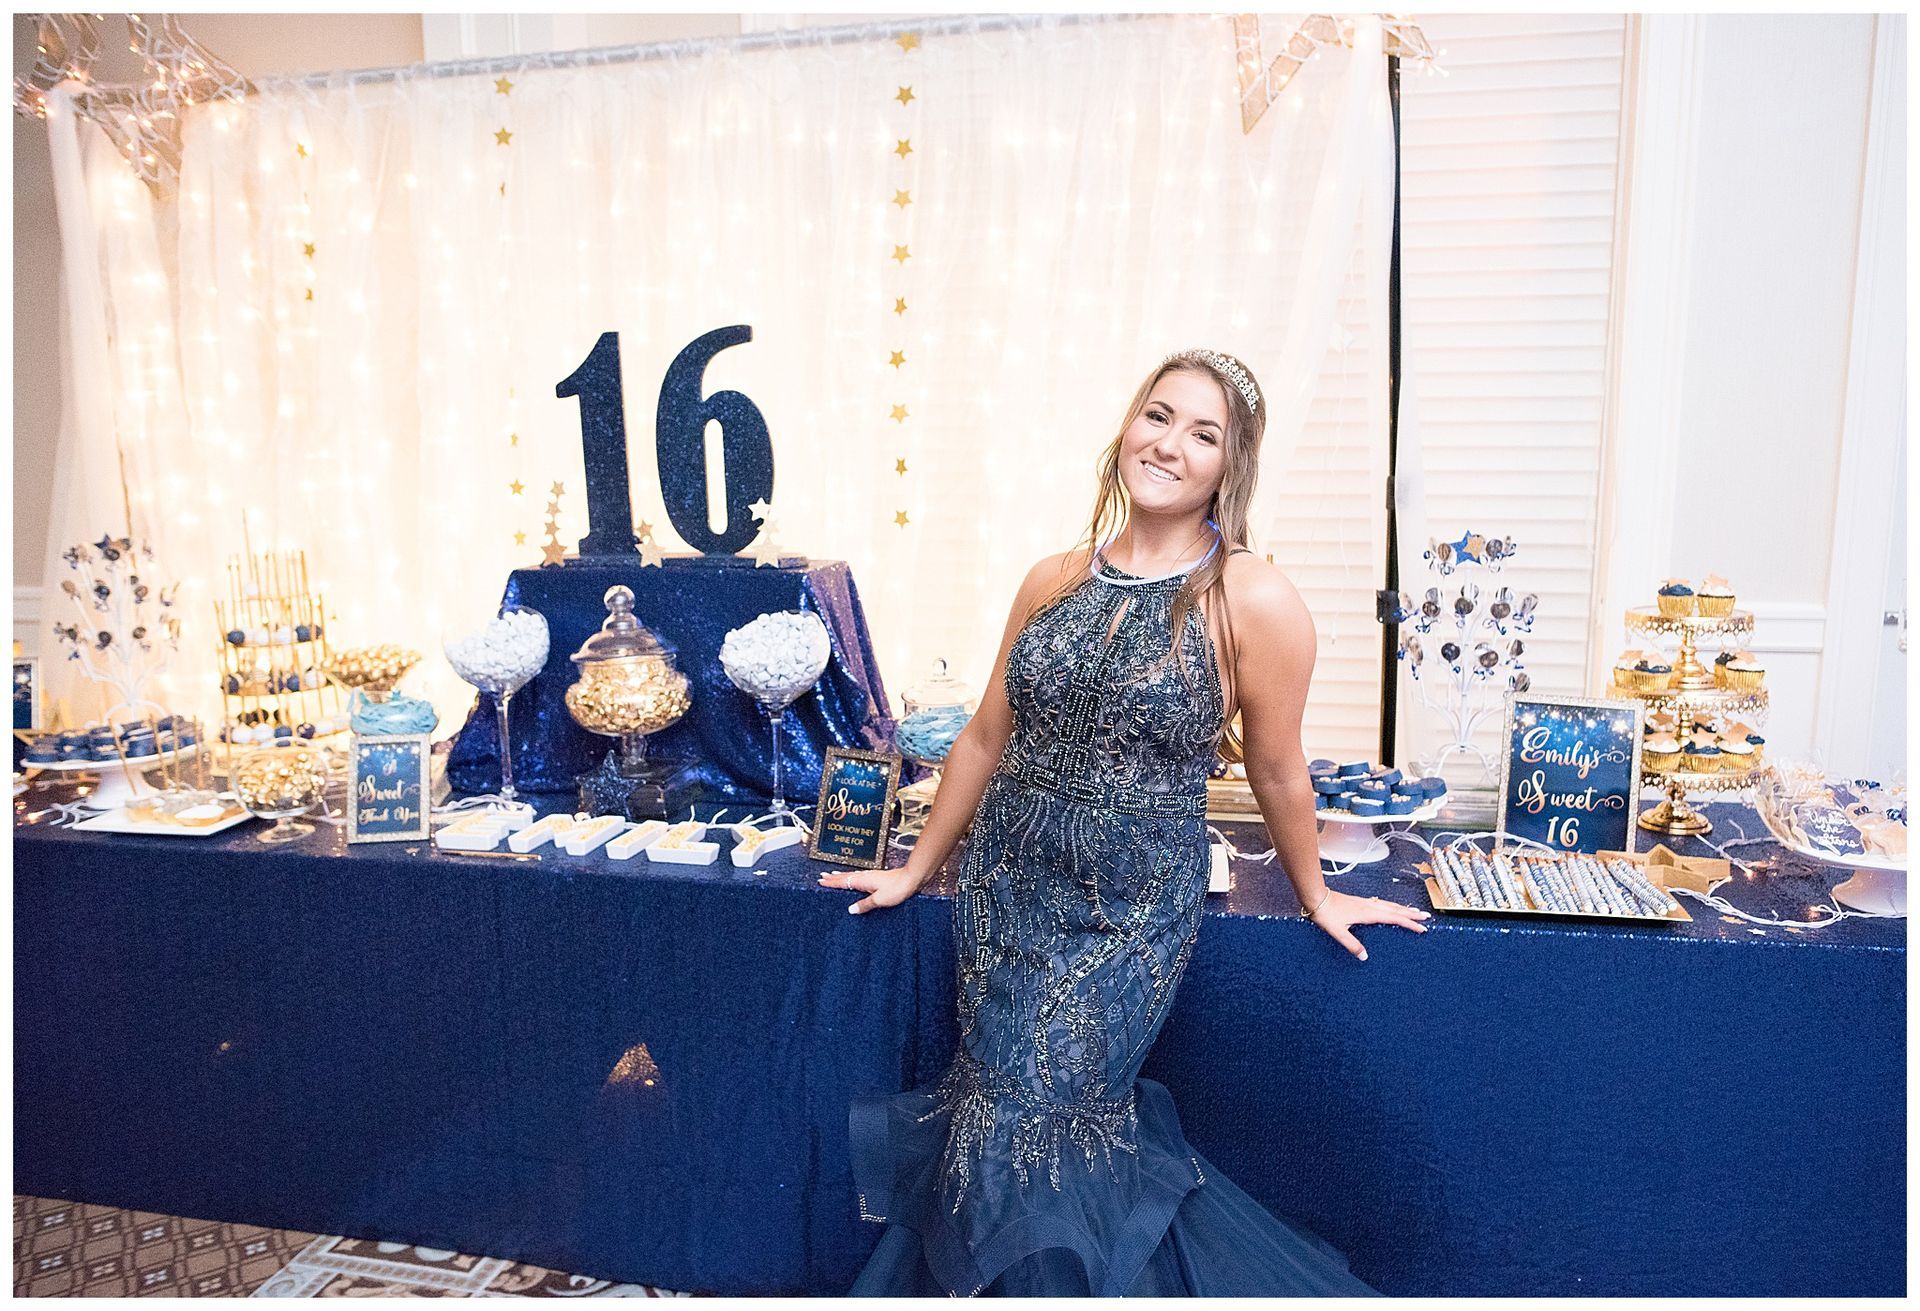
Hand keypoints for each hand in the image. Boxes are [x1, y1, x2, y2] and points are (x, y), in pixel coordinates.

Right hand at [818, 864, 926, 913]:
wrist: (912, 878)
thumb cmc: (898, 888)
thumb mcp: (879, 900)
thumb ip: (864, 904)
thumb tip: (850, 910)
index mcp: (863, 881)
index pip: (843, 881)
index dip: (831, 882)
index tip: (821, 881)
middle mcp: (866, 877)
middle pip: (846, 877)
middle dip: (834, 877)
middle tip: (823, 876)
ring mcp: (872, 877)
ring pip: (852, 876)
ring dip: (842, 876)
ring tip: (834, 876)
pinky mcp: (878, 879)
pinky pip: (860, 878)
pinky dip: (852, 878)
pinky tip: (856, 880)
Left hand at [1309, 888, 1429, 960]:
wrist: (1316, 897)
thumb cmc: (1326, 914)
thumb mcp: (1337, 932)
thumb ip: (1351, 944)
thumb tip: (1365, 957)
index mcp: (1368, 913)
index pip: (1394, 918)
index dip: (1409, 923)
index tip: (1422, 928)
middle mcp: (1370, 906)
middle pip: (1396, 910)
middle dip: (1411, 914)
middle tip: (1426, 917)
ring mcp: (1365, 903)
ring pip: (1390, 905)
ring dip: (1403, 909)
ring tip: (1414, 912)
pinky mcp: (1360, 902)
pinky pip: (1382, 904)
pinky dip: (1392, 907)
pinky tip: (1391, 909)